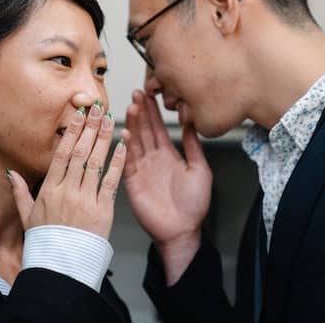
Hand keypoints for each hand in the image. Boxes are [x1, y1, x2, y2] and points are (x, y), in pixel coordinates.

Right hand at [8, 104, 125, 239]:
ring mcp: (85, 200)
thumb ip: (20, 192)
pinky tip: (122, 146)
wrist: (62, 268)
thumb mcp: (27, 216)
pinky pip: (111, 182)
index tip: (78, 114)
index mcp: (49, 190)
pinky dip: (117, 162)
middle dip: (89, 128)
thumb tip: (10, 172)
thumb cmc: (46, 242)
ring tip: (109, 119)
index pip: (61, 154)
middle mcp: (67, 192)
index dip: (71, 132)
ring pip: (95, 162)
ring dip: (103, 138)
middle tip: (97, 108)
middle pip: (79, 153)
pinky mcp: (103, 211)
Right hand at [124, 91, 211, 282]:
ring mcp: (141, 169)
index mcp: (168, 155)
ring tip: (131, 106)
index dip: (153, 111)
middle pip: (144, 130)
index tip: (148, 94)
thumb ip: (193, 147)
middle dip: (140, 111)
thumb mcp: (200, 170)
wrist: (182, 230)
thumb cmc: (193, 205)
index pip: (158, 128)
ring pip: (135, 141)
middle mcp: (153, 159)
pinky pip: (127, 161)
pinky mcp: (132, 181)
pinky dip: (125, 147)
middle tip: (136, 93)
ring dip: (133, 124)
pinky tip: (124, 133)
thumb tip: (191, 124)